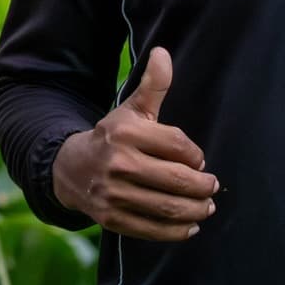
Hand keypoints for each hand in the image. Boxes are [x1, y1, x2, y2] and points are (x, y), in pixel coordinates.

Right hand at [50, 48, 217, 240]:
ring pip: (168, 207)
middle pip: (177, 180)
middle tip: (212, 187)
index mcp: (125, 132)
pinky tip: (190, 227)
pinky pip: (152, 229)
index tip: (200, 161)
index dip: (195, 155)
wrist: (71, 169)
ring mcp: (113, 194)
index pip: (177, 145)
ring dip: (196, 210)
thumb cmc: (112, 136)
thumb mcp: (131, 110)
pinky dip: (176, 232)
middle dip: (203, 186)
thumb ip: (152, 85)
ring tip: (207, 207)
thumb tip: (163, 52)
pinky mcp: (111, 219)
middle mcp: (118, 163)